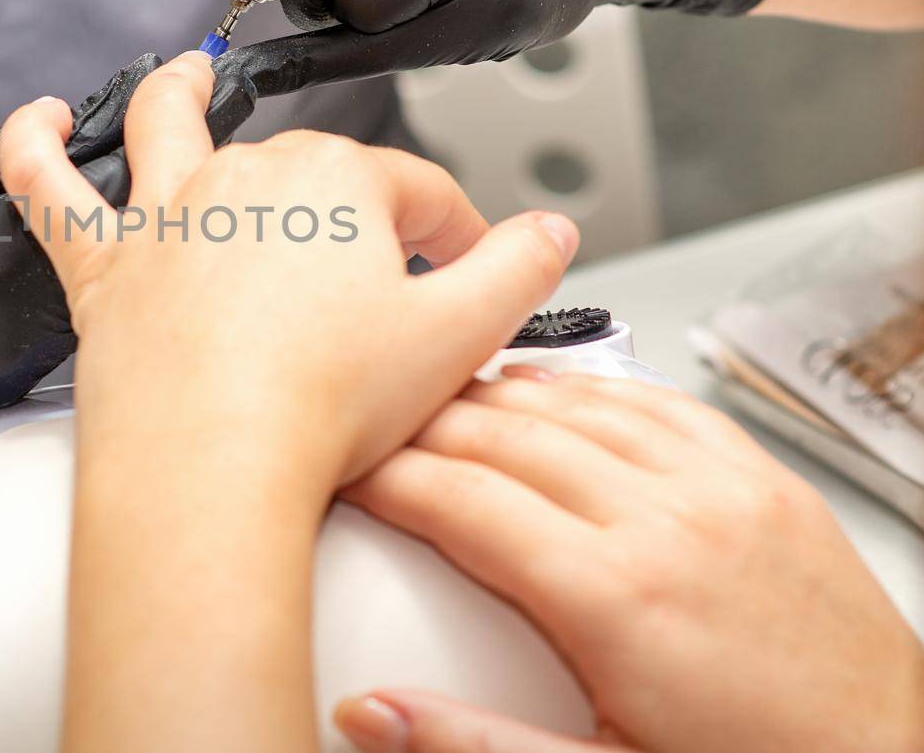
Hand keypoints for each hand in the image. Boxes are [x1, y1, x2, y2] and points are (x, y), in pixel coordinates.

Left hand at [2, 52, 579, 752]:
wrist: (212, 463)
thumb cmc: (325, 407)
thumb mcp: (458, 337)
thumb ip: (516, 273)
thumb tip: (551, 232)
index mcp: (338, 183)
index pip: (418, 192)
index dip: (456, 232)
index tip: (472, 270)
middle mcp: (246, 179)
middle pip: (309, 168)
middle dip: (349, 202)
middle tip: (379, 270)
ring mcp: (167, 216)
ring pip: (167, 128)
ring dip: (179, 91)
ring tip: (189, 73)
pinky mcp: (102, 266)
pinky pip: (50, 188)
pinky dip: (35, 144)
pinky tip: (39, 116)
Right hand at [336, 369, 923, 752]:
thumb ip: (472, 740)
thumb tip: (369, 712)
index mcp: (614, 598)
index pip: (457, 498)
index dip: (383, 473)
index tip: (341, 466)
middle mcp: (668, 519)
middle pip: (504, 432)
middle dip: (423, 420)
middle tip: (373, 422)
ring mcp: (723, 487)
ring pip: (574, 400)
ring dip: (497, 393)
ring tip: (442, 398)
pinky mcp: (765, 478)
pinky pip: (656, 400)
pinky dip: (589, 387)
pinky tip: (554, 392)